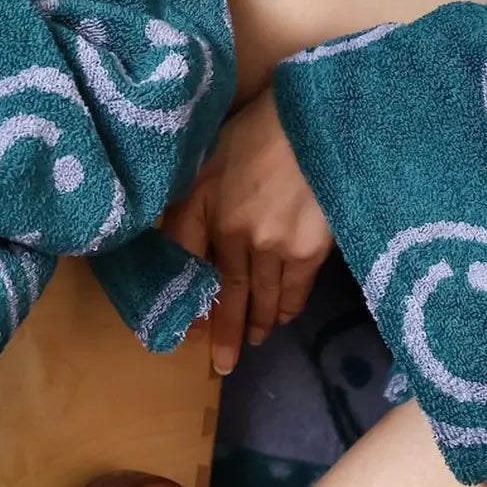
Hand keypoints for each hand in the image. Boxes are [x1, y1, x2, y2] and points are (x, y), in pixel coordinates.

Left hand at [164, 87, 332, 377]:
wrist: (312, 121)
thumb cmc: (252, 133)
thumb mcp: (203, 162)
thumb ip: (187, 206)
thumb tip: (175, 250)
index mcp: (205, 210)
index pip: (189, 268)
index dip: (188, 301)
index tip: (186, 331)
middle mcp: (236, 236)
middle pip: (226, 294)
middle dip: (223, 332)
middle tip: (222, 364)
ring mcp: (275, 246)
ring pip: (261, 297)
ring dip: (255, 323)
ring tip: (251, 340)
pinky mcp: (310, 250)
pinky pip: (294, 291)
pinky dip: (286, 308)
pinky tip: (280, 317)